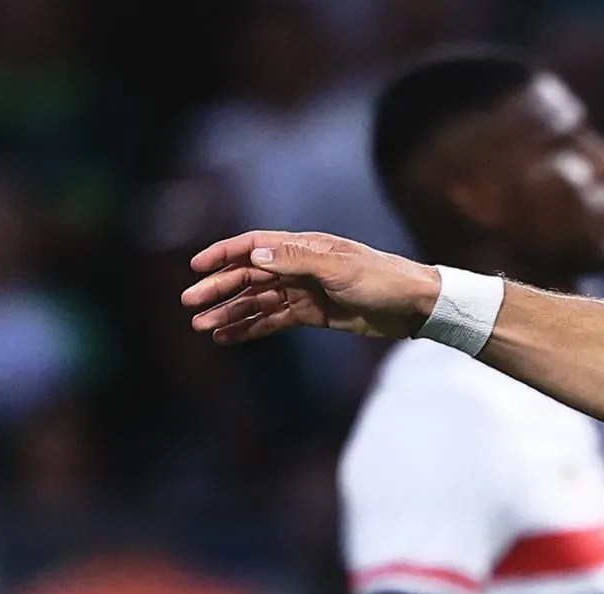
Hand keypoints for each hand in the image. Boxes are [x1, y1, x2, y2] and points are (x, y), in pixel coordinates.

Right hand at [182, 230, 445, 346]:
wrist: (412, 305)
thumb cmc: (381, 279)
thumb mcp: (339, 267)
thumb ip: (297, 260)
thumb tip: (255, 256)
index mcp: (302, 247)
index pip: (253, 247)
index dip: (223, 254)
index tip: (196, 266)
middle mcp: (298, 266)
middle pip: (249, 276)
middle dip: (219, 289)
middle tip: (190, 305)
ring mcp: (304, 291)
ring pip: (258, 301)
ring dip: (230, 312)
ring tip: (203, 327)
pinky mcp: (312, 314)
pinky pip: (274, 321)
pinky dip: (251, 328)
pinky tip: (229, 337)